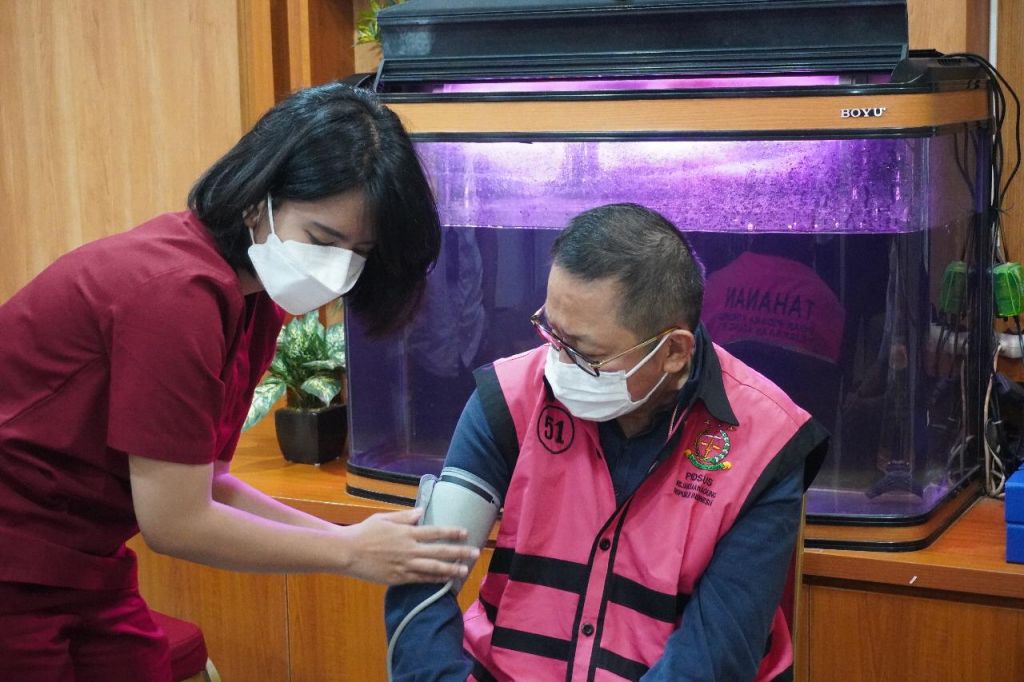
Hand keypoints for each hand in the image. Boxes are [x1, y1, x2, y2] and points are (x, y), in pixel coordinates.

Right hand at [337, 508, 479, 584]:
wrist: (347, 552)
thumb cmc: (364, 532)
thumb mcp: (384, 518)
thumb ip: (404, 516)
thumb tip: (422, 511)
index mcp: (406, 532)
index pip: (434, 532)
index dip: (451, 532)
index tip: (465, 532)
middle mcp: (409, 549)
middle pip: (439, 551)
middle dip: (459, 552)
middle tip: (475, 553)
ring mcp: (404, 565)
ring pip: (433, 568)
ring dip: (451, 569)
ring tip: (465, 570)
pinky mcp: (398, 578)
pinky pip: (420, 579)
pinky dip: (434, 580)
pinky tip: (444, 581)